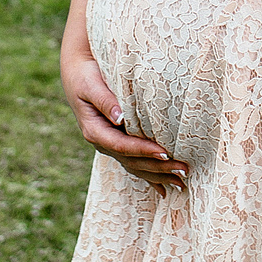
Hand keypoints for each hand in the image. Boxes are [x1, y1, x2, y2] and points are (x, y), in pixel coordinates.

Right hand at [60, 45, 184, 190]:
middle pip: (132, 161)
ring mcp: (110, 145)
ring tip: (182, 182)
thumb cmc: (85, 76)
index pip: (122, 146)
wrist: (77, 74)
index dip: (144, 150)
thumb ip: (105, 100)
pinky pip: (134, 162)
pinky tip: (164, 188)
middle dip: (158, 167)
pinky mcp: (117, 142)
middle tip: (183, 170)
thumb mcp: (90, 85)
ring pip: (135, 166)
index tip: (166, 152)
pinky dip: (150, 175)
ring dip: (158, 175)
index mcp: (95, 131)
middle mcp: (103, 143)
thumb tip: (120, 117)